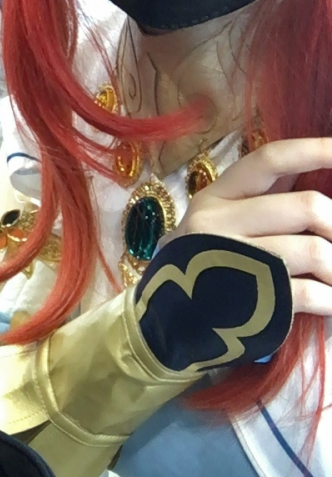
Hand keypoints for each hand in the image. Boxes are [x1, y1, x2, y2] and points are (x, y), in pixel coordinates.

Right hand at [170, 138, 331, 315]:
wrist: (162, 326)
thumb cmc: (202, 268)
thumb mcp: (218, 224)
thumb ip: (260, 200)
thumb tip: (315, 179)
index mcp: (216, 196)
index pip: (270, 160)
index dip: (314, 150)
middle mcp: (218, 221)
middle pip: (307, 206)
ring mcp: (232, 261)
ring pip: (314, 249)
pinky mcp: (249, 300)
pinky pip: (310, 292)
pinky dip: (331, 299)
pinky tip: (330, 303)